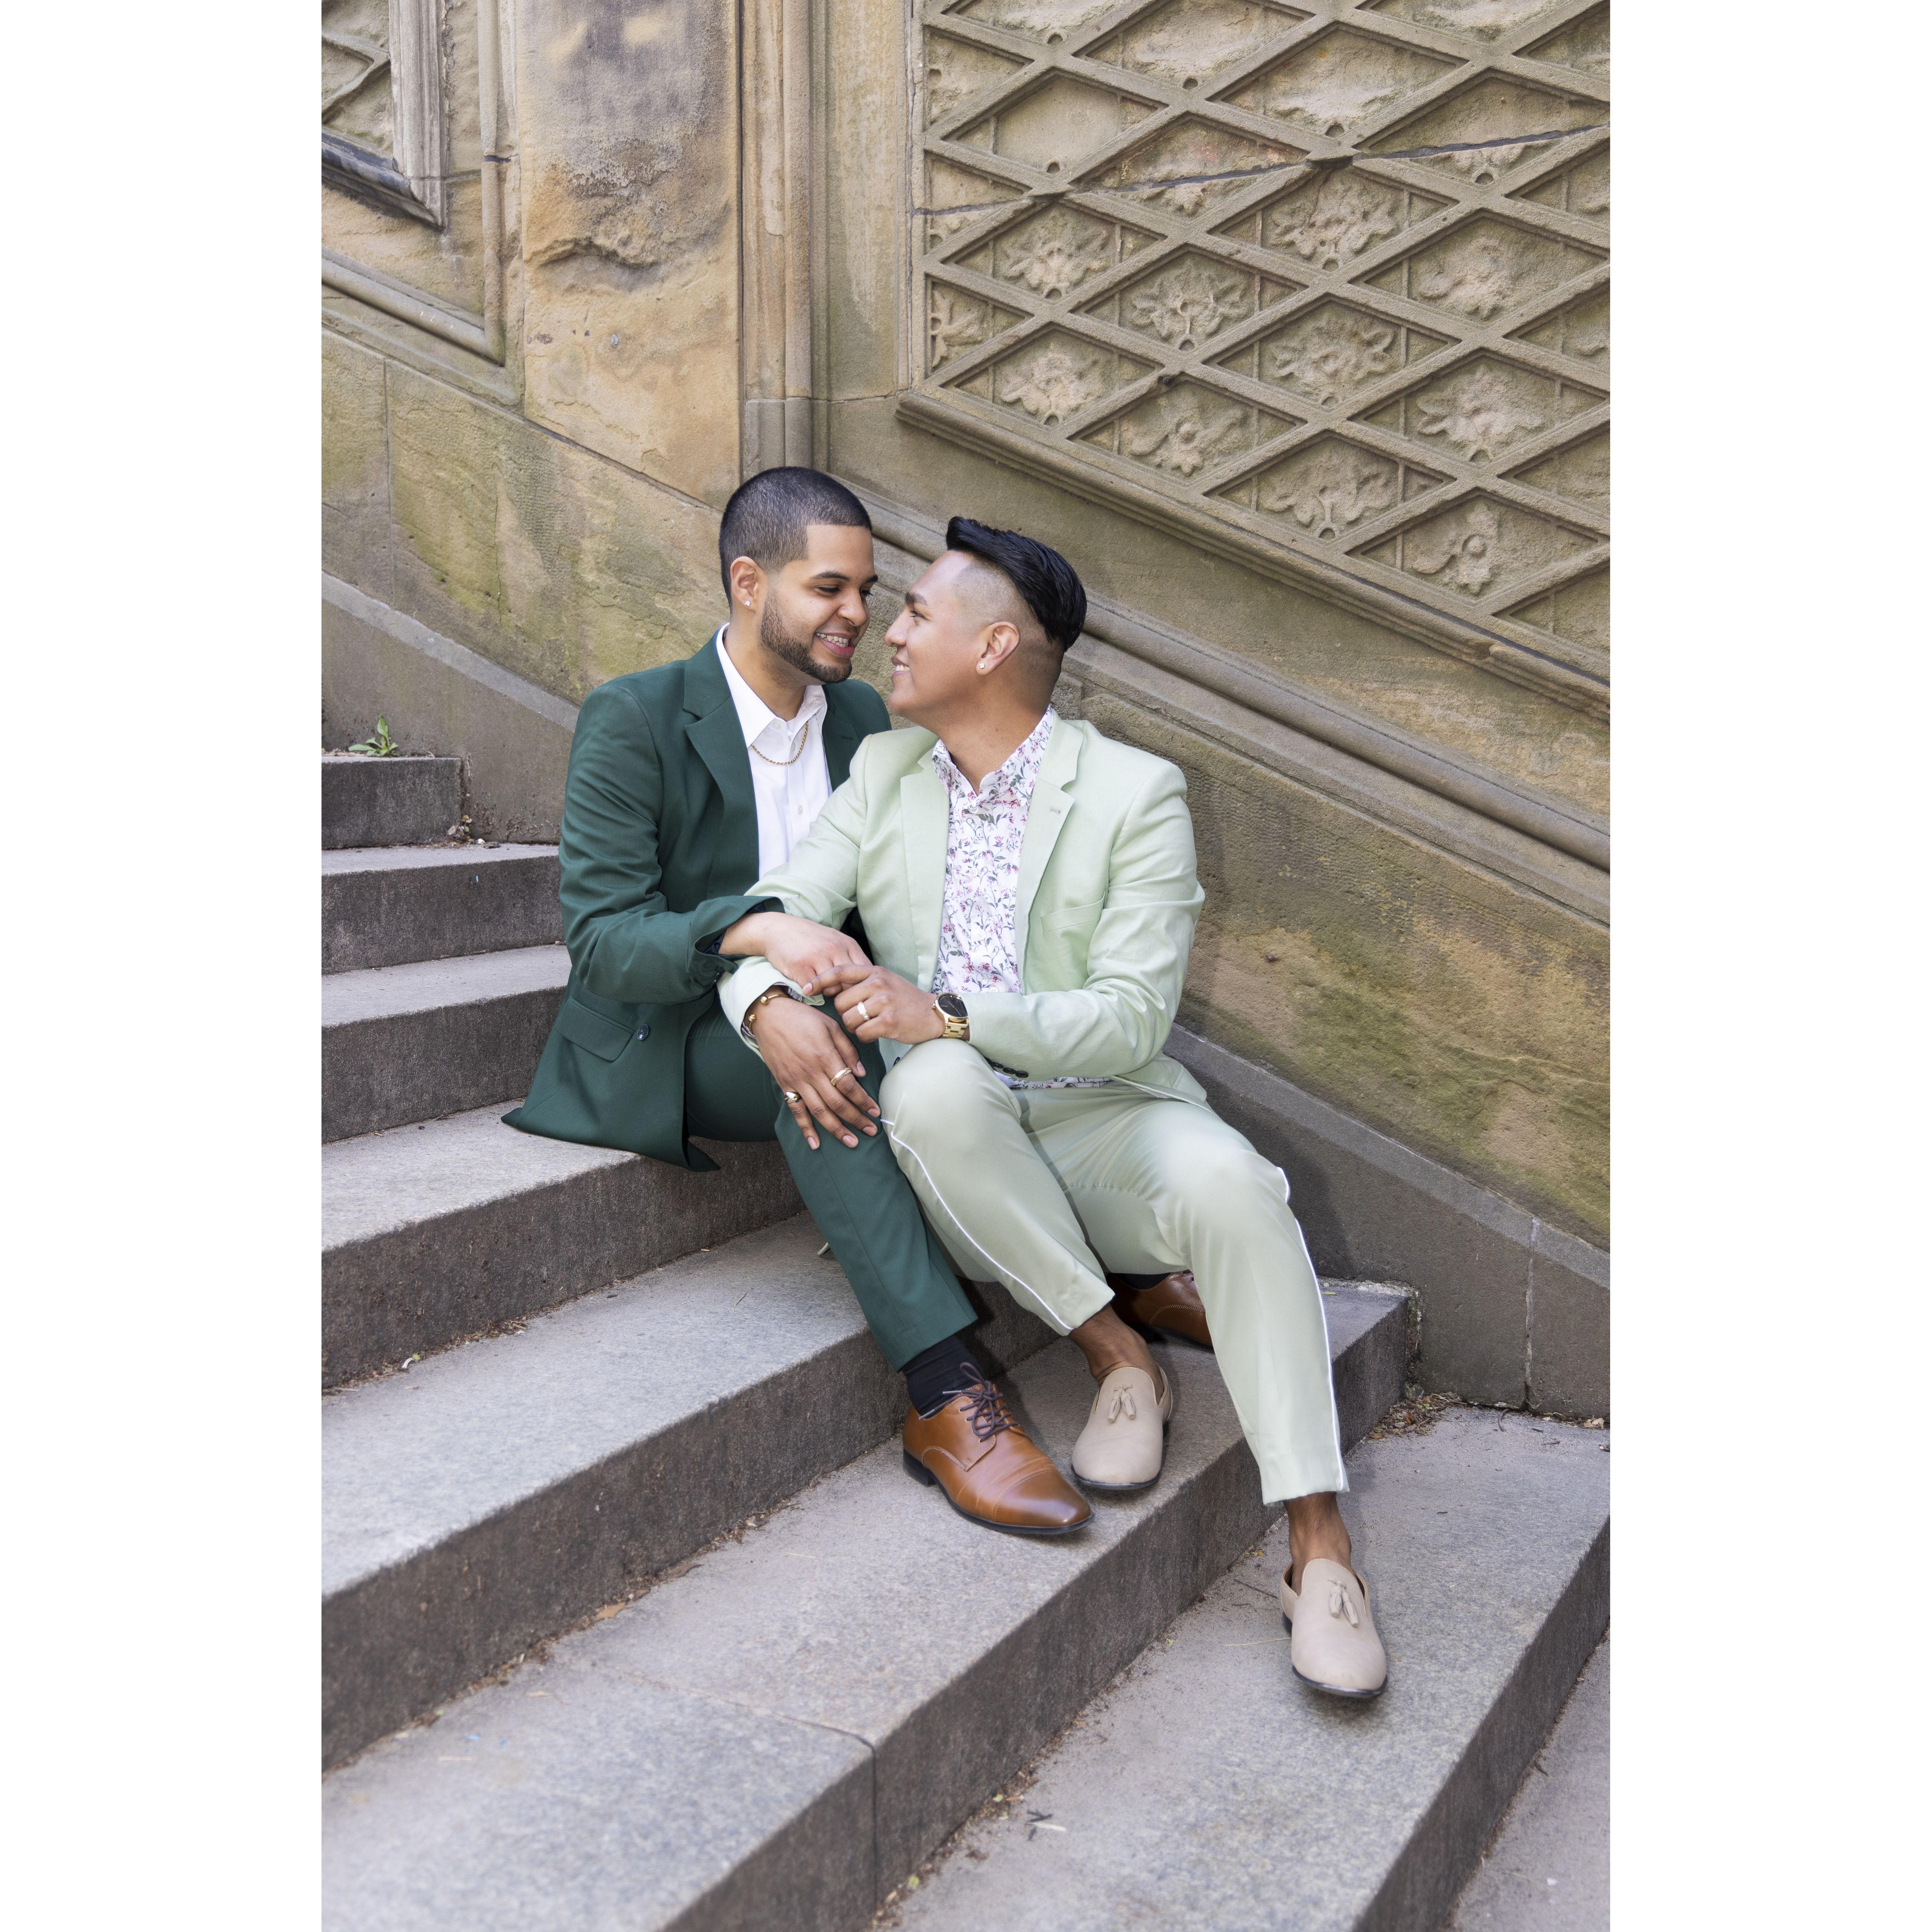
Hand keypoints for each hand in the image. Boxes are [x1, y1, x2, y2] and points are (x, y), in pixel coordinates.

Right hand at [717, 911, 869, 989]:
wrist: (778, 929)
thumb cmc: (809, 937)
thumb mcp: (835, 940)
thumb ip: (850, 956)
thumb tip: (866, 979)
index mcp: (847, 943)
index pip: (866, 971)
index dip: (863, 985)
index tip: (856, 991)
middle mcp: (835, 949)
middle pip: (851, 983)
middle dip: (846, 992)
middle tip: (838, 993)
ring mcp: (818, 958)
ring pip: (834, 989)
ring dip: (828, 992)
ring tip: (822, 986)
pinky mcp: (801, 967)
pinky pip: (815, 990)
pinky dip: (813, 992)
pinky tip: (809, 986)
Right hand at [751, 997, 880, 1150]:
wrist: (769, 1016)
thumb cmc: (803, 1018)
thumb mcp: (830, 1026)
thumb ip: (848, 1050)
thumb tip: (862, 1073)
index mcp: (825, 1056)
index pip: (849, 1086)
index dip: (864, 1101)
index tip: (876, 1111)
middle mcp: (811, 1072)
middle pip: (837, 1103)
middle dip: (856, 1119)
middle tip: (870, 1131)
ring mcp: (796, 1081)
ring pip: (819, 1111)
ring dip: (836, 1129)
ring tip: (851, 1142)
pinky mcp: (785, 1085)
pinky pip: (796, 1111)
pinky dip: (805, 1128)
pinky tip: (815, 1143)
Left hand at [815, 962, 947, 1046]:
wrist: (934, 1014)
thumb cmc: (905, 1000)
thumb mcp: (885, 982)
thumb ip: (862, 982)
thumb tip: (832, 989)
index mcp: (874, 972)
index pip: (840, 972)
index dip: (820, 980)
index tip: (806, 989)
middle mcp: (878, 983)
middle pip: (841, 1002)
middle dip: (845, 1013)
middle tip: (859, 1017)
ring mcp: (884, 1002)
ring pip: (849, 1019)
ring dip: (854, 1027)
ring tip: (868, 1025)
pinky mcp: (889, 1021)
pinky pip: (862, 1033)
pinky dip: (865, 1037)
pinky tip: (876, 1033)